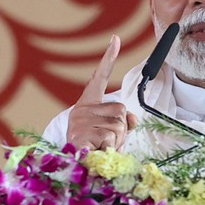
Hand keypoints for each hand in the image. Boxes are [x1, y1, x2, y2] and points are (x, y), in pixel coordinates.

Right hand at [66, 35, 136, 150]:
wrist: (72, 165)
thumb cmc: (92, 148)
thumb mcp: (108, 131)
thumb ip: (122, 121)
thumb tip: (133, 119)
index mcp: (88, 104)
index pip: (100, 77)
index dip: (108, 58)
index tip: (115, 38)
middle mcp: (83, 109)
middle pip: (121, 110)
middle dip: (121, 129)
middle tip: (107, 141)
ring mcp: (81, 121)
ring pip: (119, 126)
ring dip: (117, 141)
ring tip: (102, 148)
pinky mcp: (81, 134)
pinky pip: (111, 139)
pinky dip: (110, 149)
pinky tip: (97, 152)